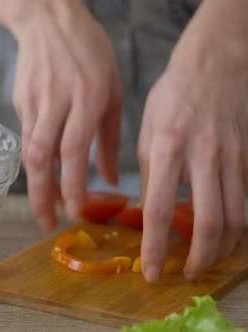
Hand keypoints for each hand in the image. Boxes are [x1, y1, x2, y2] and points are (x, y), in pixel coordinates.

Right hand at [7, 0, 121, 229]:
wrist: (48, 20)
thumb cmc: (89, 52)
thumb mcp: (113, 88)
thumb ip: (111, 137)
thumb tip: (113, 179)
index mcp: (87, 95)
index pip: (74, 149)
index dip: (72, 184)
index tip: (74, 212)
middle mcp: (57, 100)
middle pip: (42, 156)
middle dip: (42, 195)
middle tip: (46, 224)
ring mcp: (33, 101)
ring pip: (29, 151)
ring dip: (35, 185)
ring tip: (44, 209)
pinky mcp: (20, 102)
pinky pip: (26, 138)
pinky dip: (35, 161)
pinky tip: (43, 175)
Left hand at [138, 0, 247, 282]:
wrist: (215, 65)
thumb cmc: (172, 98)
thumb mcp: (146, 132)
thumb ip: (150, 174)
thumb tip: (151, 214)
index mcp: (167, 147)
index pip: (160, 209)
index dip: (156, 246)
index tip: (152, 271)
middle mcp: (202, 155)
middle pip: (210, 221)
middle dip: (200, 257)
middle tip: (188, 274)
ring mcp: (231, 157)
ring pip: (235, 217)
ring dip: (222, 248)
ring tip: (206, 261)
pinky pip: (245, 201)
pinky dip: (236, 226)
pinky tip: (224, 236)